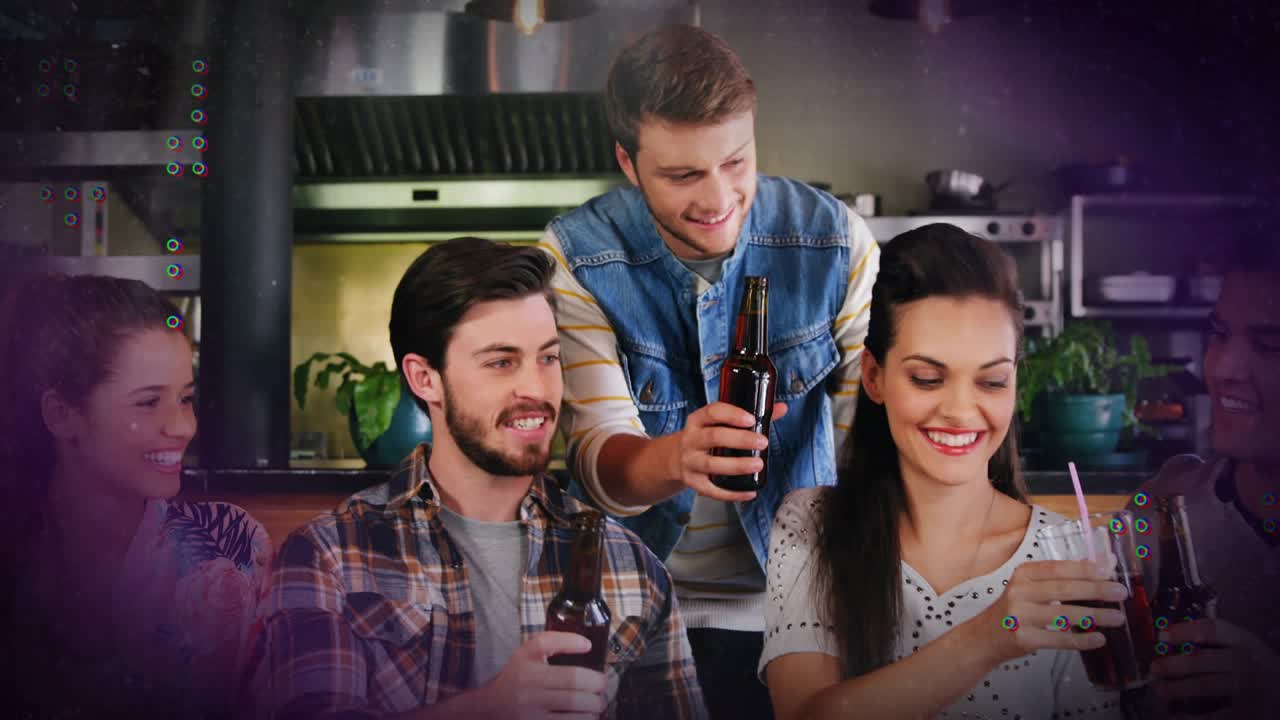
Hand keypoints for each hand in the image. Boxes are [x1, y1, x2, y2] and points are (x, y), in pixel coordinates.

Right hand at [469, 632, 607, 719]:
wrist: (490, 708)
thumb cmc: (517, 677)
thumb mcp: (526, 654)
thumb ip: (552, 642)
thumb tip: (587, 644)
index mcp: (525, 663)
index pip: (546, 644)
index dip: (571, 642)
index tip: (588, 646)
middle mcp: (527, 685)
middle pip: (571, 679)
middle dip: (596, 683)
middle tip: (602, 686)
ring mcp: (531, 710)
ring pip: (573, 705)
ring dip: (594, 705)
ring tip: (597, 704)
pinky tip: (586, 716)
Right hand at [668, 401, 787, 501]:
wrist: (675, 458)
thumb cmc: (704, 437)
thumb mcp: (716, 423)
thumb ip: (749, 416)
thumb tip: (782, 408)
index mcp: (697, 421)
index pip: (712, 412)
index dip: (732, 415)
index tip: (751, 419)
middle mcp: (691, 440)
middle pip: (714, 437)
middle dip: (740, 440)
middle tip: (763, 442)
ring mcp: (690, 462)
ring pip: (712, 465)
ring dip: (737, 466)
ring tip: (758, 465)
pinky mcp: (693, 482)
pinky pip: (712, 490)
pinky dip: (732, 494)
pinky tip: (750, 492)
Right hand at [962, 559, 1129, 665]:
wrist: (985, 636)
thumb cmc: (1015, 608)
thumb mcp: (1030, 587)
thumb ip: (1060, 578)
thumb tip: (1102, 566)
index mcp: (1023, 574)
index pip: (1058, 568)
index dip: (1085, 568)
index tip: (1109, 569)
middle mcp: (1020, 592)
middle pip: (1063, 590)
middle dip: (1096, 590)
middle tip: (1120, 593)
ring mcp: (1021, 615)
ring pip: (1064, 615)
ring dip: (1095, 616)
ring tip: (1117, 617)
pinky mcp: (1024, 638)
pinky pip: (1059, 639)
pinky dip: (1081, 640)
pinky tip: (1098, 639)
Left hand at [1153, 618, 1279, 718]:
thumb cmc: (1261, 668)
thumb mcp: (1249, 649)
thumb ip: (1221, 641)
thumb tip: (1175, 634)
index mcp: (1245, 642)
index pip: (1212, 629)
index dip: (1184, 631)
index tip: (1161, 635)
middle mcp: (1247, 663)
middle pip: (1204, 660)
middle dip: (1174, 664)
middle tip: (1154, 667)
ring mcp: (1249, 689)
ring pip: (1206, 686)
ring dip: (1178, 688)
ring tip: (1160, 690)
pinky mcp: (1249, 713)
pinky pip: (1216, 716)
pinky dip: (1192, 719)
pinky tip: (1176, 718)